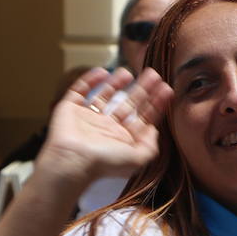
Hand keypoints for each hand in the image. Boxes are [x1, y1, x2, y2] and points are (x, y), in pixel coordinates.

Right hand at [37, 67, 171, 186]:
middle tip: (153, 74)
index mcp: (122, 139)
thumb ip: (150, 145)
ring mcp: (88, 118)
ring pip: (105, 96)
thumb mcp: (137, 158)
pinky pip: (80, 91)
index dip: (155, 103)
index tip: (166, 89)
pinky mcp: (70, 109)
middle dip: (142, 89)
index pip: (143, 117)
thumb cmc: (104, 163)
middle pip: (128, 103)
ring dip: (117, 83)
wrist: (72, 161)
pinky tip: (102, 72)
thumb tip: (154, 130)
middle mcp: (107, 128)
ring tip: (128, 72)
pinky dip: (90, 80)